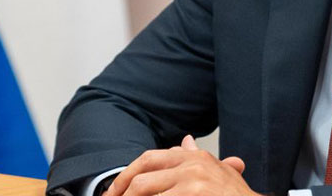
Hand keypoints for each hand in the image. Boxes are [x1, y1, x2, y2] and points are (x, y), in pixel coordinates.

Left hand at [104, 135, 255, 195]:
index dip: (126, 175)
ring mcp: (193, 182)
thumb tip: (185, 141)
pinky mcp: (194, 195)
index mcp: (195, 158)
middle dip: (121, 190)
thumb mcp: (218, 172)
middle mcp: (192, 165)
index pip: (149, 159)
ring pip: (144, 190)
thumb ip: (196, 157)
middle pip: (142, 174)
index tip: (113, 191)